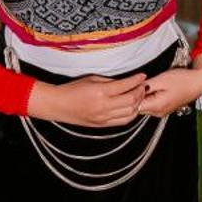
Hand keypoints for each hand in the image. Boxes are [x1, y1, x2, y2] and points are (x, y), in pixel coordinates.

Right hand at [29, 73, 150, 127]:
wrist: (58, 105)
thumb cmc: (72, 89)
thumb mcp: (92, 79)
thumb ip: (110, 81)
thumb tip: (126, 82)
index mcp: (100, 92)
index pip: (126, 86)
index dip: (137, 80)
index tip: (142, 76)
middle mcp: (104, 106)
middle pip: (131, 100)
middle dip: (140, 91)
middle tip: (142, 85)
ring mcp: (104, 117)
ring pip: (130, 112)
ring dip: (138, 103)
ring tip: (138, 96)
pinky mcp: (103, 125)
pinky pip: (123, 121)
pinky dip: (131, 114)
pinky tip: (132, 107)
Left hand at [137, 57, 201, 116]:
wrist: (198, 82)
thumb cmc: (183, 80)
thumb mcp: (161, 79)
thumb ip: (145, 86)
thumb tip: (132, 88)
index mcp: (157, 106)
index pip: (133, 106)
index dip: (130, 96)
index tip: (131, 86)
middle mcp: (158, 113)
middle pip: (137, 108)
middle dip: (134, 97)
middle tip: (136, 83)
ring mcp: (161, 112)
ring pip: (143, 106)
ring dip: (141, 97)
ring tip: (145, 85)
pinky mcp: (163, 109)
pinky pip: (150, 105)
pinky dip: (147, 98)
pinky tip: (151, 89)